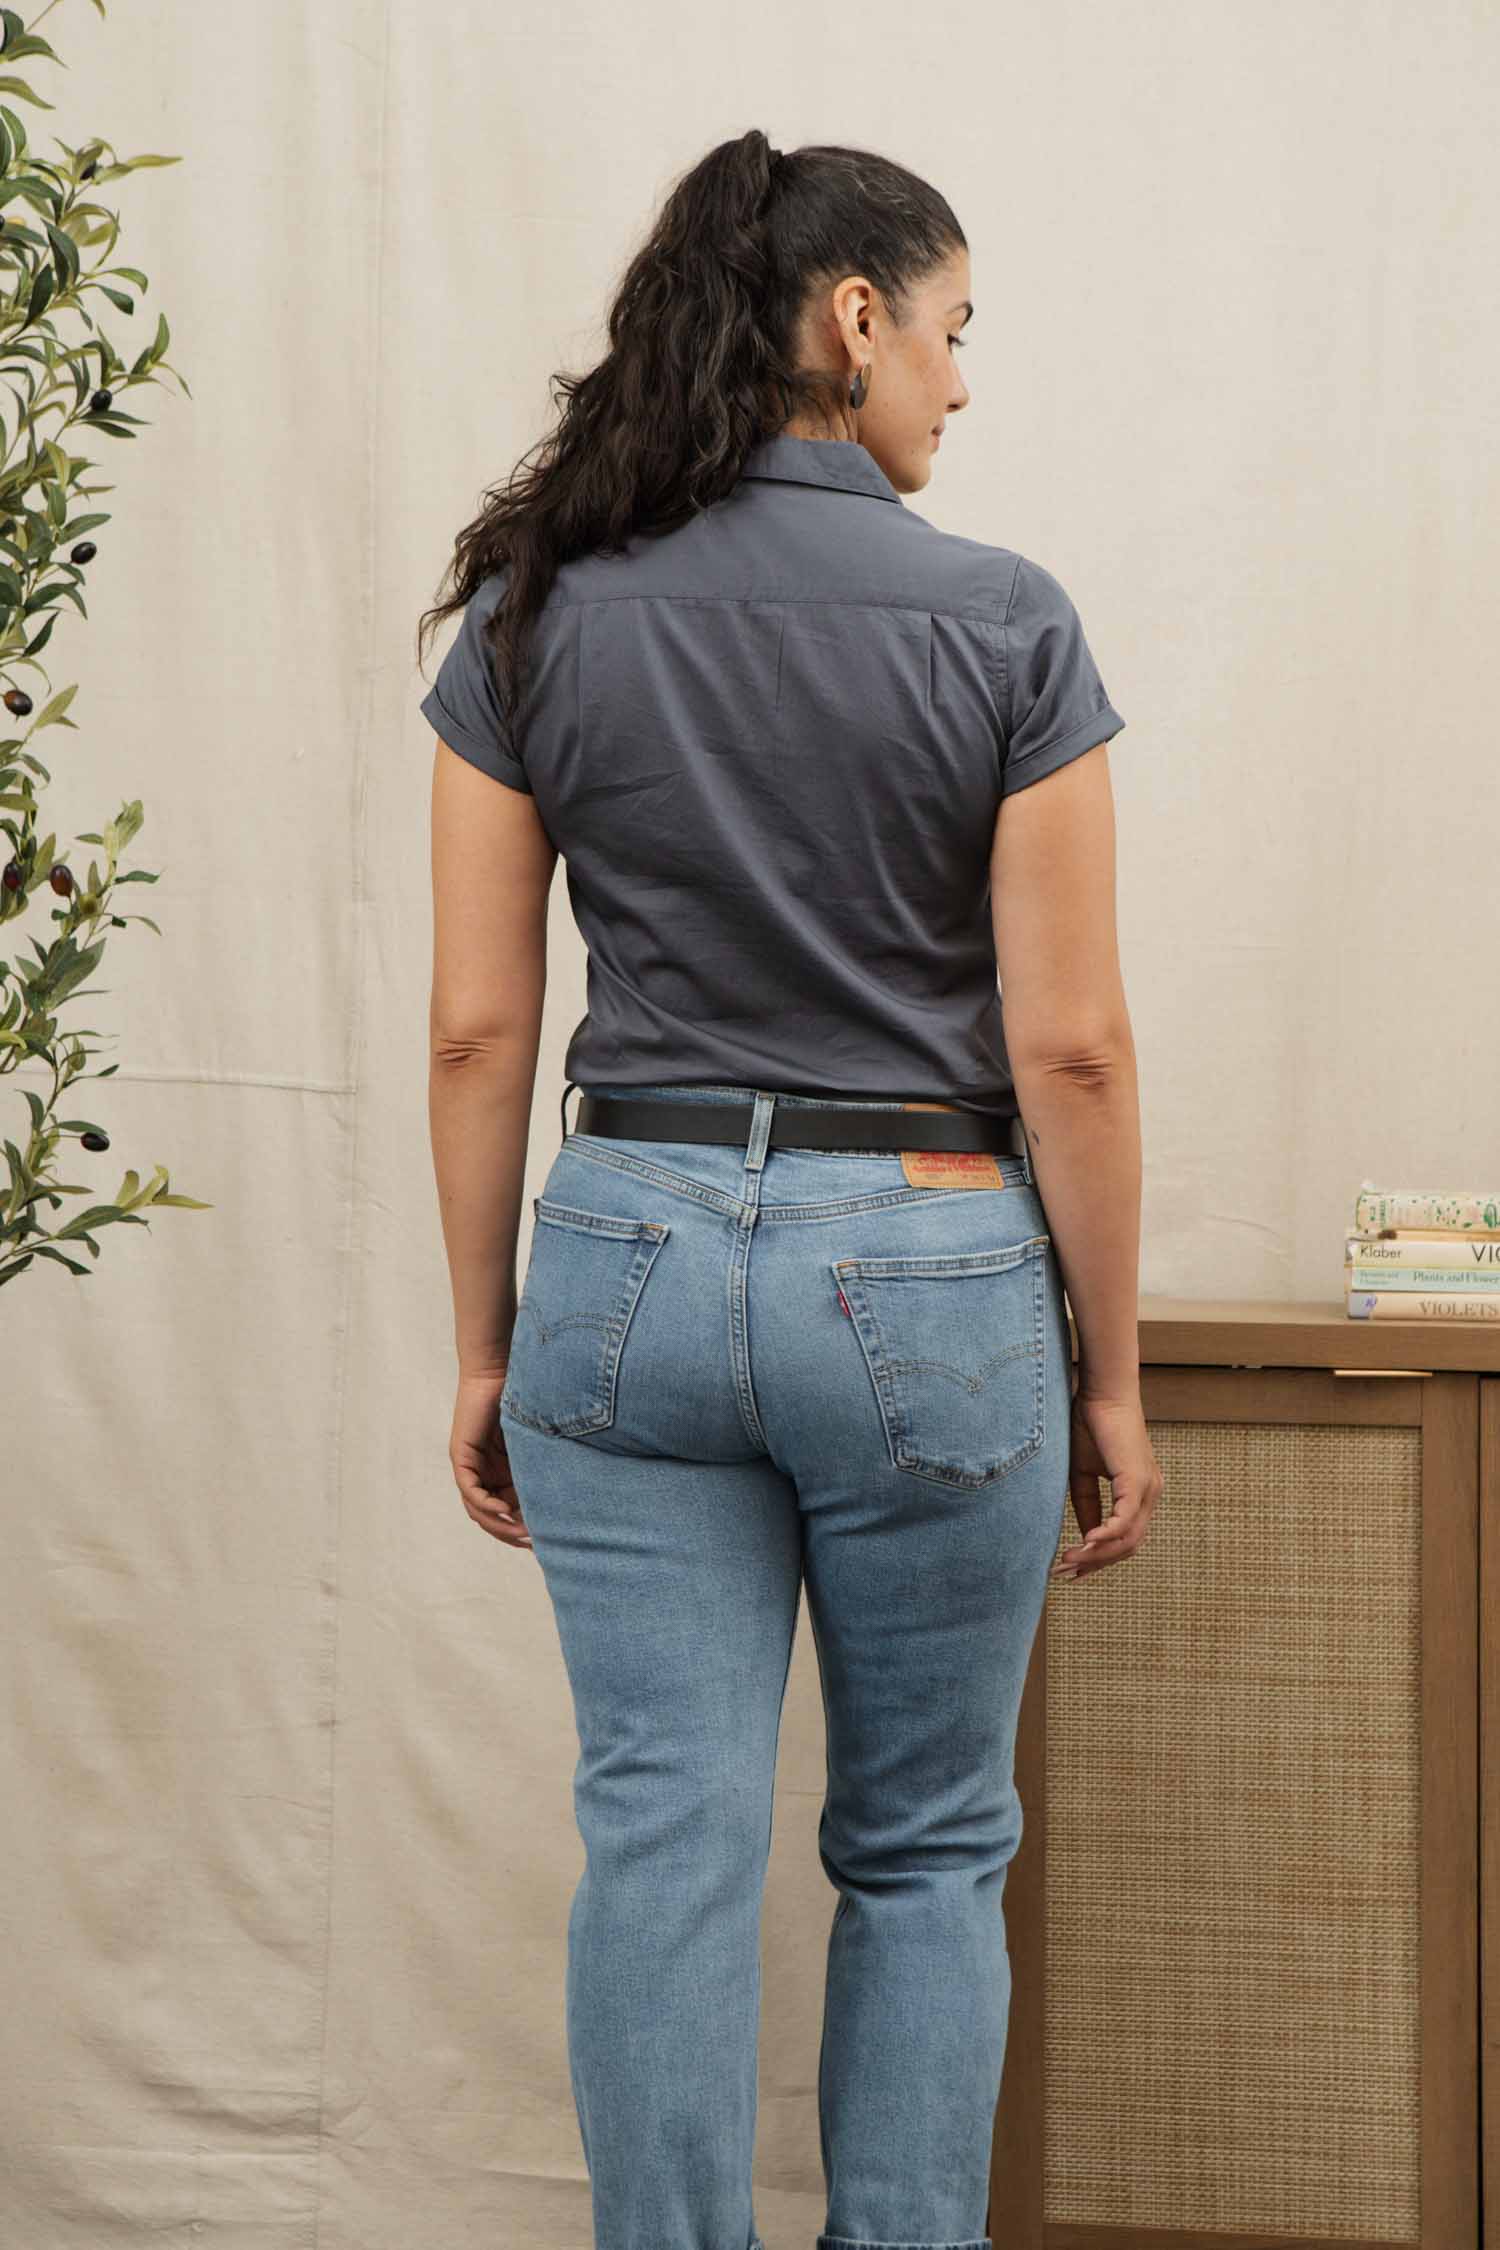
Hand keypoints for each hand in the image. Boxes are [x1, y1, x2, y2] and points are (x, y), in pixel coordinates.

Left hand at [449, 1369, 532, 1551]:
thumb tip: (577, 1494)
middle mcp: (484, 1473)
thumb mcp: (539, 1442)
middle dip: (512, 1533)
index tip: (548, 1537)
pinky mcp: (462, 1457)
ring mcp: (471, 1466)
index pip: (508, 1510)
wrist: (502, 1368)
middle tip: (535, 1545)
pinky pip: (471, 1491)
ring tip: (522, 1534)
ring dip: (499, 1525)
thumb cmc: (527, 1396)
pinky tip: (504, 1511)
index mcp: (502, 1471)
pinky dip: (486, 1505)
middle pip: (492, 1516)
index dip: (525, 1527)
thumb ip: (544, 1465)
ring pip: (479, 1509)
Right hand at [1053, 1383, 1161, 1581]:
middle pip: (1128, 1546)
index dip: (1099, 1559)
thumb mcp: (1082, 1474)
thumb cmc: (1089, 1426)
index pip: (1126, 1539)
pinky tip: (1085, 1543)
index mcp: (1140, 1493)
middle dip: (1096, 1564)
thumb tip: (1086, 1539)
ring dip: (1098, 1554)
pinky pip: (1125, 1519)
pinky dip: (1106, 1535)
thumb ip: (1087, 1506)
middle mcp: (1151, 1493)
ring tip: (1068, 1561)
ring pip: (1129, 1538)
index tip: (1072, 1570)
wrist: (1099, 1392)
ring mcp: (1149, 1488)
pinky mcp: (1138, 1479)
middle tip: (1064, 1573)